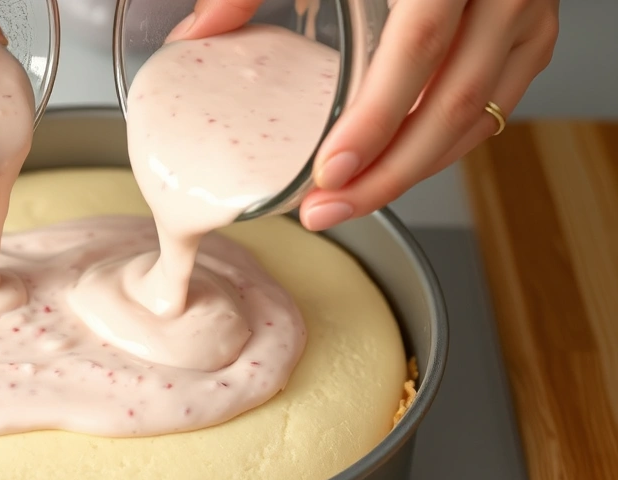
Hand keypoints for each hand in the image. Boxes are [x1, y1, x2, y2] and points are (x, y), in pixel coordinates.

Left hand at [167, 0, 559, 229]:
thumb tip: (198, 33)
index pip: (417, 49)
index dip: (374, 120)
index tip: (328, 172)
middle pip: (452, 105)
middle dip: (386, 175)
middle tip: (326, 210)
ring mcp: (526, 14)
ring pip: (476, 118)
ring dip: (410, 173)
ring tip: (347, 203)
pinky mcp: (531, 35)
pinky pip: (493, 109)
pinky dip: (441, 147)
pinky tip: (393, 170)